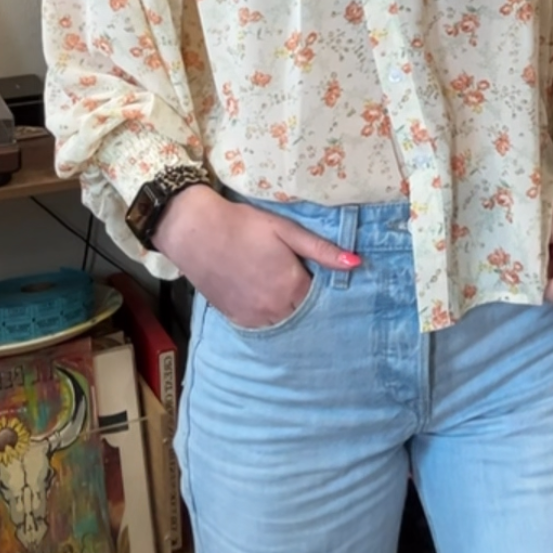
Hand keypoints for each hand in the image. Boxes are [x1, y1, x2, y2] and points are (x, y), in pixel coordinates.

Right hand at [153, 183, 359, 327]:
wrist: (196, 232)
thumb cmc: (244, 225)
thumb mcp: (286, 231)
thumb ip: (321, 251)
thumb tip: (357, 263)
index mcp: (293, 285)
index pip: (321, 298)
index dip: (324, 288)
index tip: (322, 278)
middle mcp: (276, 308)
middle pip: (304, 313)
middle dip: (308, 303)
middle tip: (303, 285)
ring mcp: (255, 317)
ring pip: (283, 322)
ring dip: (289, 312)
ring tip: (282, 291)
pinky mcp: (236, 319)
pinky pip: (262, 326)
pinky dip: (268, 317)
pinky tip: (265, 299)